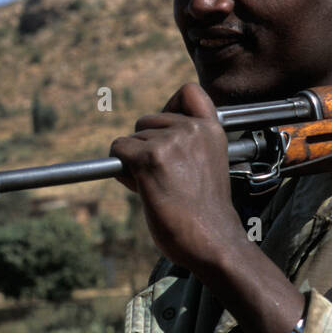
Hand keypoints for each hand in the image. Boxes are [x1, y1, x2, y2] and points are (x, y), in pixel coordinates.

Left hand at [108, 83, 306, 332]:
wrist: (212, 240)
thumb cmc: (207, 214)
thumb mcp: (209, 165)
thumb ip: (189, 145)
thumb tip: (149, 138)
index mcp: (212, 130)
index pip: (189, 92)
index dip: (171, 105)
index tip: (168, 128)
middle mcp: (192, 129)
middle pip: (148, 120)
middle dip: (146, 145)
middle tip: (162, 176)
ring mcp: (170, 141)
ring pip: (132, 138)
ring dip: (135, 162)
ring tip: (158, 187)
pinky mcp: (149, 157)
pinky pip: (118, 149)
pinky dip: (122, 170)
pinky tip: (142, 188)